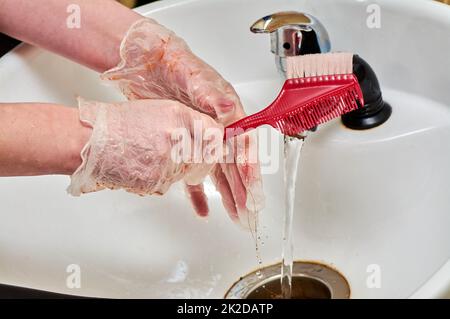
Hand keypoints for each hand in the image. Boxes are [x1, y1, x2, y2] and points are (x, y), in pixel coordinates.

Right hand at [68, 98, 222, 200]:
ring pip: (186, 173)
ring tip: (149, 157)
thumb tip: (206, 135)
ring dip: (175, 170)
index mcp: (179, 117)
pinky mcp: (157, 182)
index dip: (215, 143)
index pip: (215, 133)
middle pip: (205, 158)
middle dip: (198, 161)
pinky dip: (159, 179)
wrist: (90, 142)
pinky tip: (142, 166)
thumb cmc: (119, 125)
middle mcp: (177, 139)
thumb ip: (186, 122)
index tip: (213, 147)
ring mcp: (168, 162)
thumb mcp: (159, 111)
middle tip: (180, 157)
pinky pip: (168, 184)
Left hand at [101, 19, 263, 227]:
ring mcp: (201, 137)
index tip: (253, 194)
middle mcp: (218, 127)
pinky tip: (203, 207)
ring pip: (218, 171)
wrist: (146, 62)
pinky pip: (194, 173)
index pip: (243, 146)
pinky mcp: (184, 144)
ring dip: (228, 194)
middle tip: (250, 214)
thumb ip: (211, 97)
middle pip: (235, 164)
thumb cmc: (172, 65)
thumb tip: (230, 109)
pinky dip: (198, 191)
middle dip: (243, 191)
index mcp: (227, 112)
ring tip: (237, 215)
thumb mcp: (192, 78)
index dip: (249, 171)